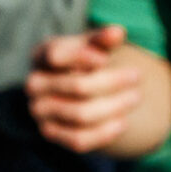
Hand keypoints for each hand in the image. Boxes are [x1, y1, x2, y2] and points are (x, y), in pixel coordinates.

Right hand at [26, 25, 147, 152]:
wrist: (73, 93)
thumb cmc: (84, 63)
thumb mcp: (92, 47)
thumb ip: (102, 39)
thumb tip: (118, 32)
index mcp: (40, 56)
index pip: (57, 55)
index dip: (84, 57)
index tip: (106, 58)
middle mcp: (34, 84)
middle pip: (78, 86)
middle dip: (113, 82)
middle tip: (137, 76)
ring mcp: (39, 110)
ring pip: (82, 114)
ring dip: (115, 107)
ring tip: (136, 97)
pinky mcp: (50, 133)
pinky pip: (79, 139)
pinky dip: (105, 132)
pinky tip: (123, 122)